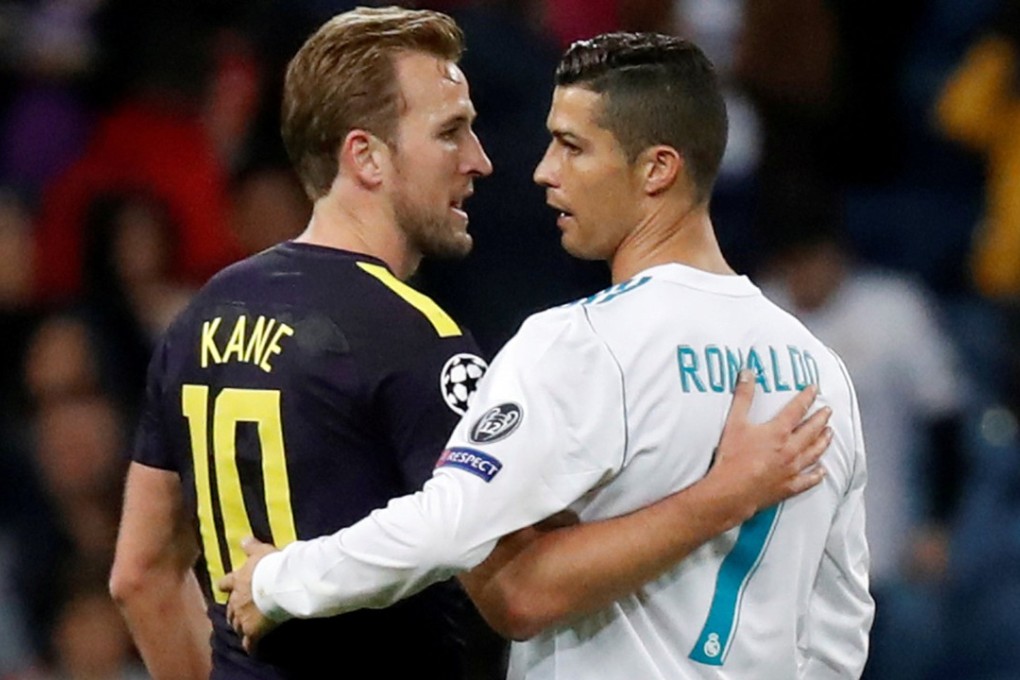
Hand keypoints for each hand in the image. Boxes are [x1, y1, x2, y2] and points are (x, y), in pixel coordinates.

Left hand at [218, 537, 279, 652]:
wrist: (280, 584)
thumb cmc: (272, 565)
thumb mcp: (262, 551)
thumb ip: (251, 546)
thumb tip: (243, 538)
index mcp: (237, 581)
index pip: (225, 584)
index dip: (226, 586)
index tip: (225, 588)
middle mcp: (235, 600)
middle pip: (229, 609)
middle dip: (233, 611)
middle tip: (239, 612)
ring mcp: (243, 617)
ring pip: (236, 625)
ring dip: (239, 626)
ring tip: (245, 629)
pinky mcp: (252, 631)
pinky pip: (249, 642)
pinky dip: (250, 645)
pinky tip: (253, 648)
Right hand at [710, 370, 830, 519]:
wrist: (732, 491)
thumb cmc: (732, 458)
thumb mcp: (734, 422)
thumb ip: (743, 396)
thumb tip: (747, 373)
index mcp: (778, 432)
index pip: (797, 409)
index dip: (806, 397)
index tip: (814, 389)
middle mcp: (790, 449)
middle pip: (811, 431)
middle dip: (820, 418)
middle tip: (827, 411)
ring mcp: (791, 469)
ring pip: (814, 453)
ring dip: (823, 442)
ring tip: (830, 434)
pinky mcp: (788, 486)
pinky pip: (808, 479)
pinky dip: (817, 474)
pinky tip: (822, 471)